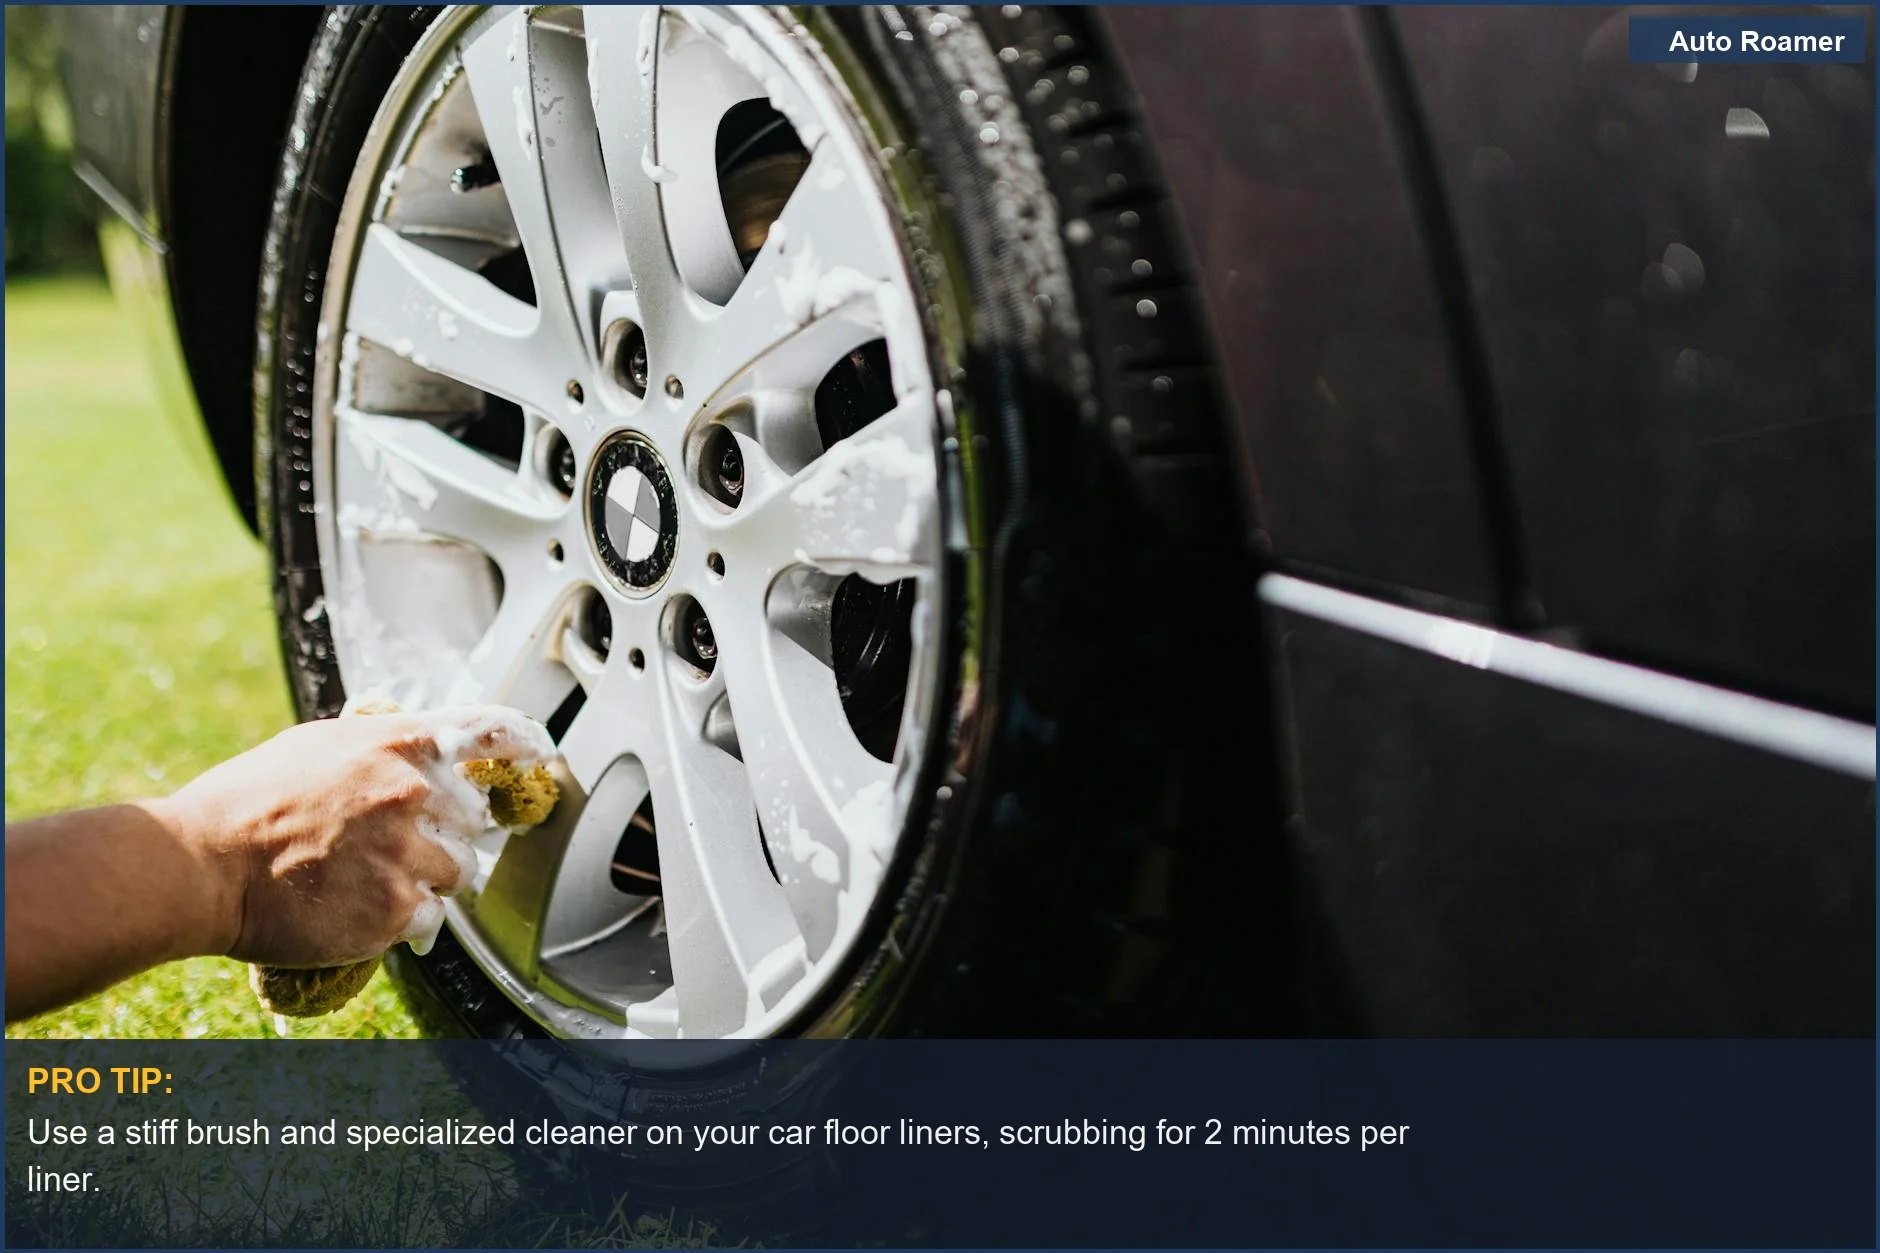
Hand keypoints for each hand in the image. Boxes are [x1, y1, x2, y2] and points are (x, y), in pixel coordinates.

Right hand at [153, 706, 554, 967]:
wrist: (201, 864)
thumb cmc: (245, 803)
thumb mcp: (318, 745)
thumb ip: (376, 747)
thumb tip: (410, 747)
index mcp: (398, 744)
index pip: (490, 733)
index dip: (525, 743)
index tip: (542, 754)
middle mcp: (415, 792)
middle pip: (474, 817)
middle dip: (447, 833)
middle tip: (396, 846)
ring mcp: (410, 852)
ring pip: (460, 871)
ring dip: (430, 880)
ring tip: (371, 880)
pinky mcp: (398, 907)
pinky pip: (432, 918)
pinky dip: (407, 921)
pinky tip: (364, 912)